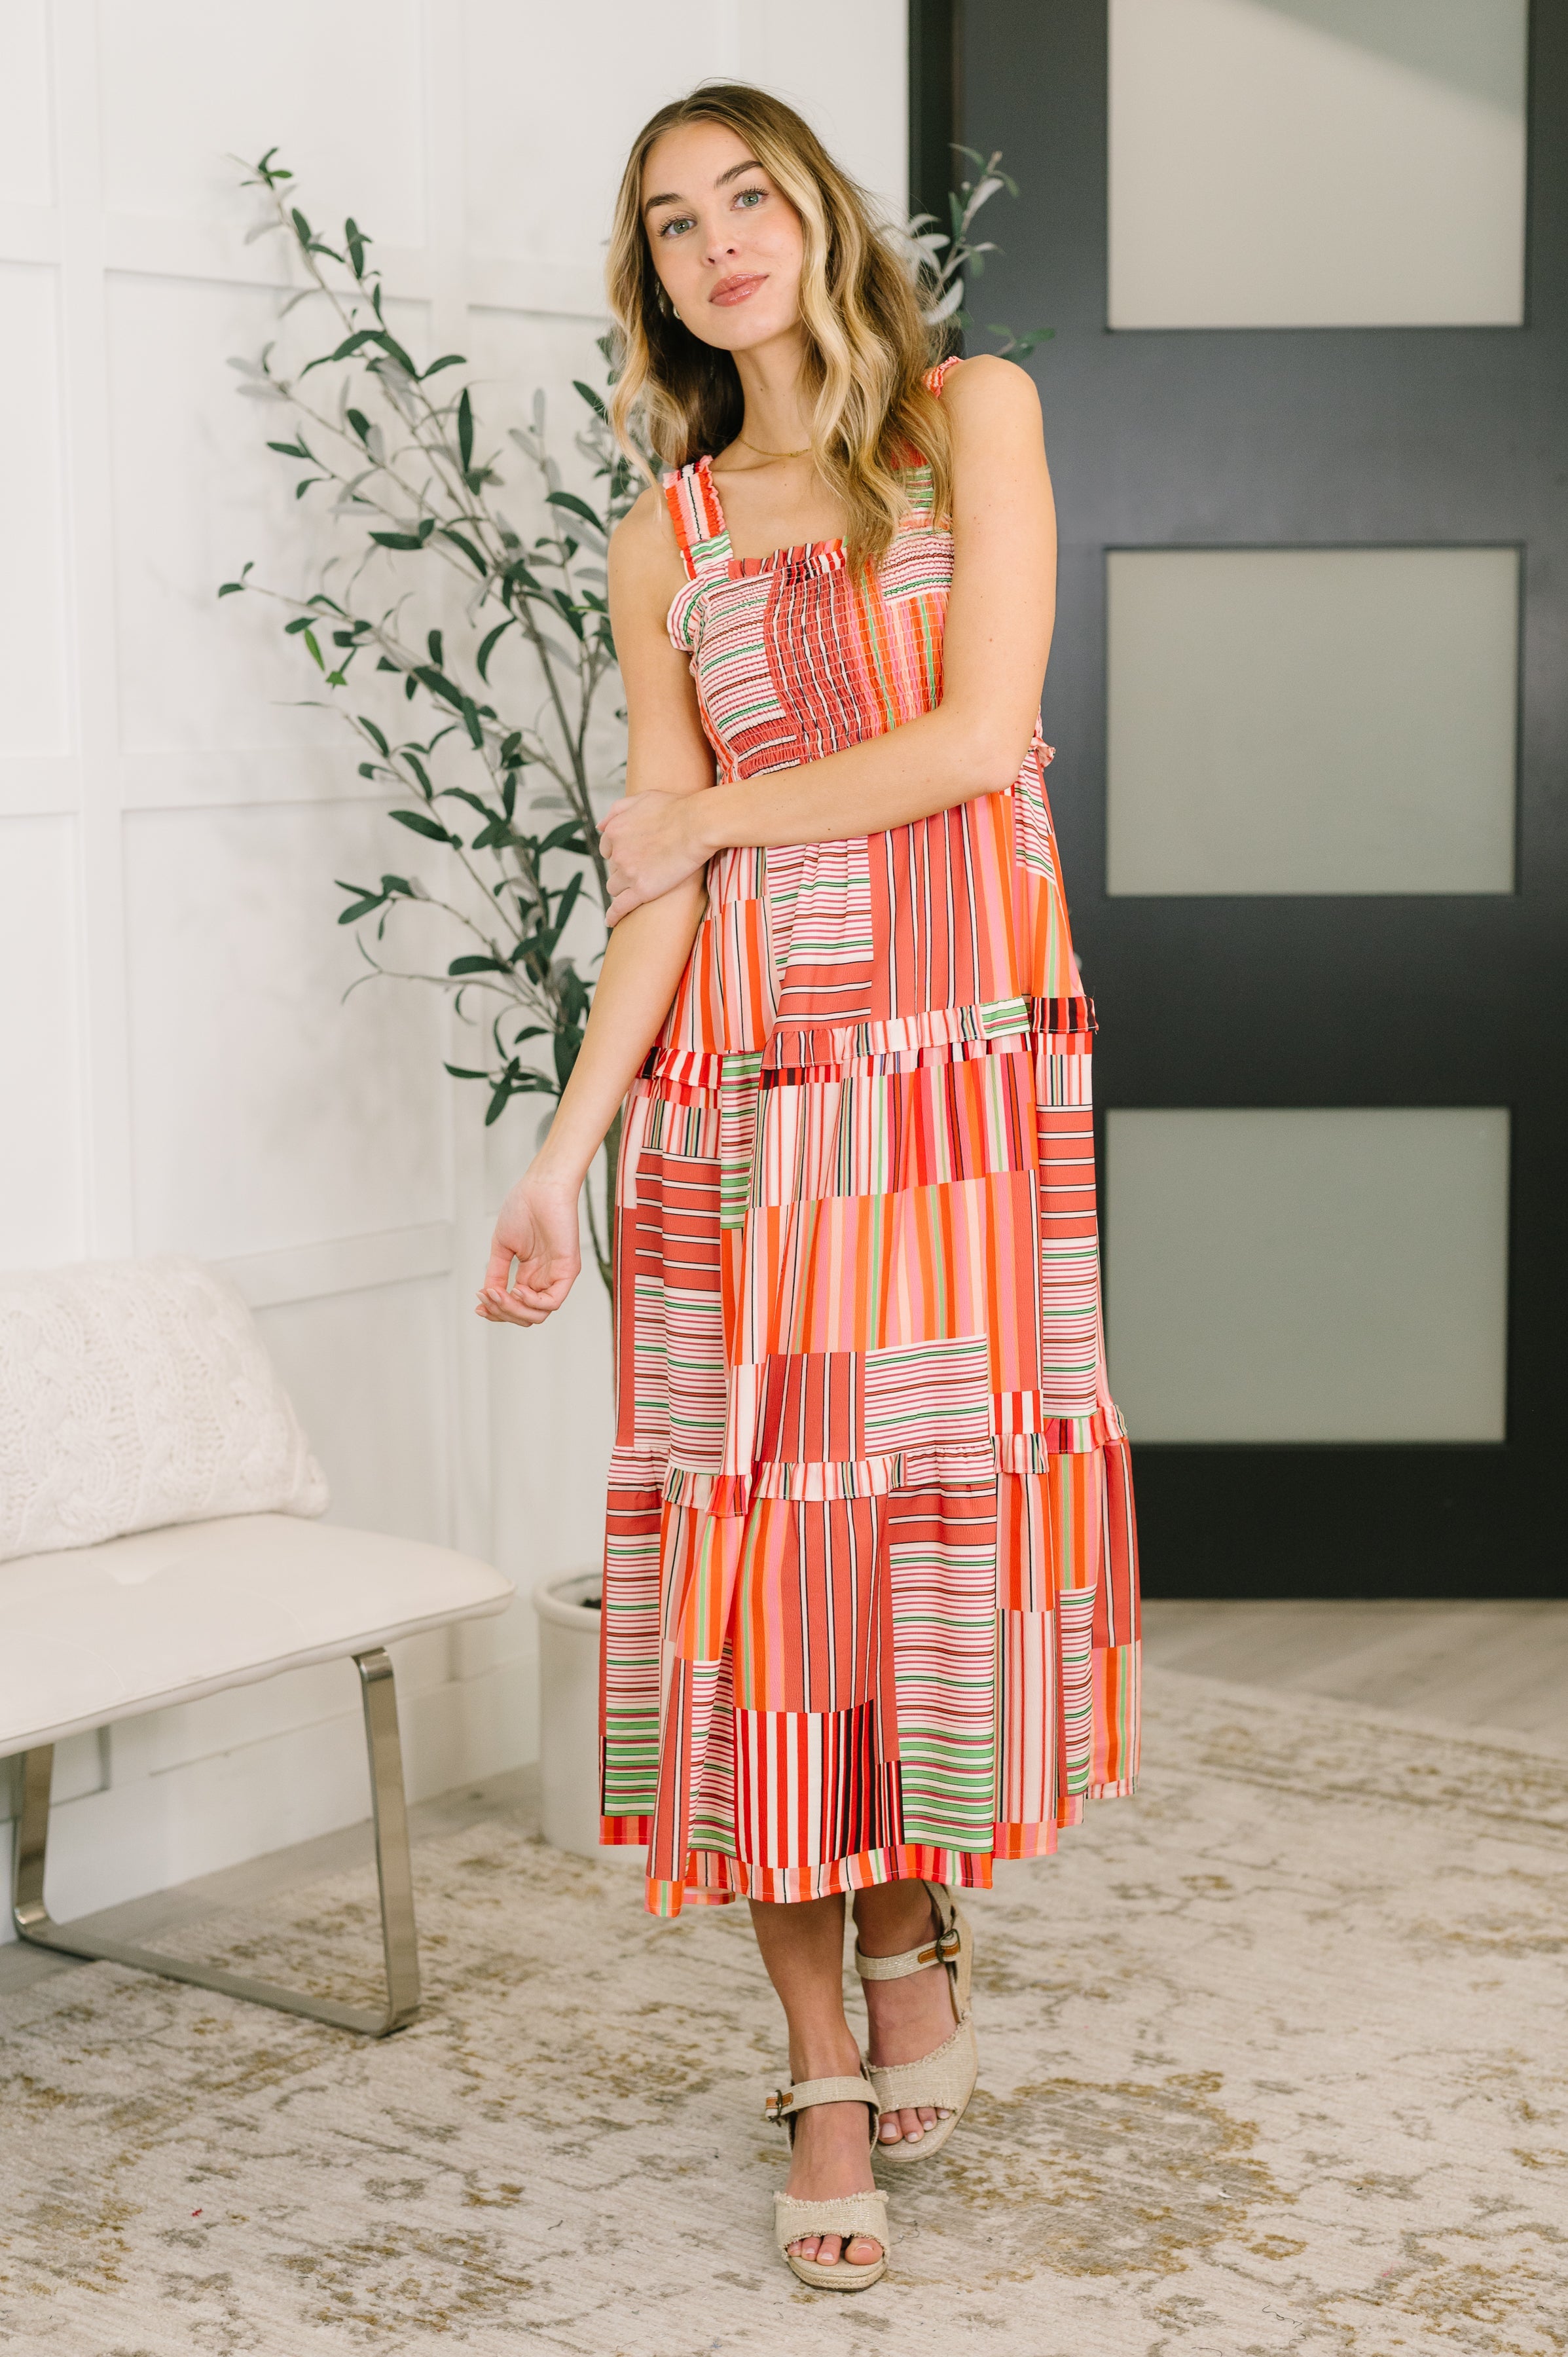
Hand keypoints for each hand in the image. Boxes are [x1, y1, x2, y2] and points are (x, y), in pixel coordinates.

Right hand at [475, 1171, 581, 1327]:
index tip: (478, 1305)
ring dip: (513, 1310)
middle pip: (525, 1316)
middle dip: (502, 1312)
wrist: (540, 1188)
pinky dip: (532, 1302)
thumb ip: (496, 1273)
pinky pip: (553, 1301)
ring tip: (498, 1293)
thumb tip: (487, 1296)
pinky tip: (516, 1289)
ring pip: (538, 1315)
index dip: (496, 1311)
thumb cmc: (523, 1209)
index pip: (515, 1307)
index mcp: (530, 1274)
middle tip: (486, 1297)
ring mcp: (557, 1276)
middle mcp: (544, 1279)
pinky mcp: (568, 1270)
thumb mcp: (502, 1247)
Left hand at [599, 790, 709, 923]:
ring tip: (637, 889)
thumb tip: (599, 826)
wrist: (697, 824)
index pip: (607, 849)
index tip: (632, 856)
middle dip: (623, 869)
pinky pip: (620, 907)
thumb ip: (617, 810)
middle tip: (643, 869)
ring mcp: (628, 873)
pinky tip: (610, 922)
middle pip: (612, 868)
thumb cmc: (676, 808)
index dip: (619, 853)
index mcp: (614, 831)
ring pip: (615, 887)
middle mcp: (617, 853)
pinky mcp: (642, 891)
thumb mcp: (641, 798)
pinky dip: (613, 915)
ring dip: (623, 888)